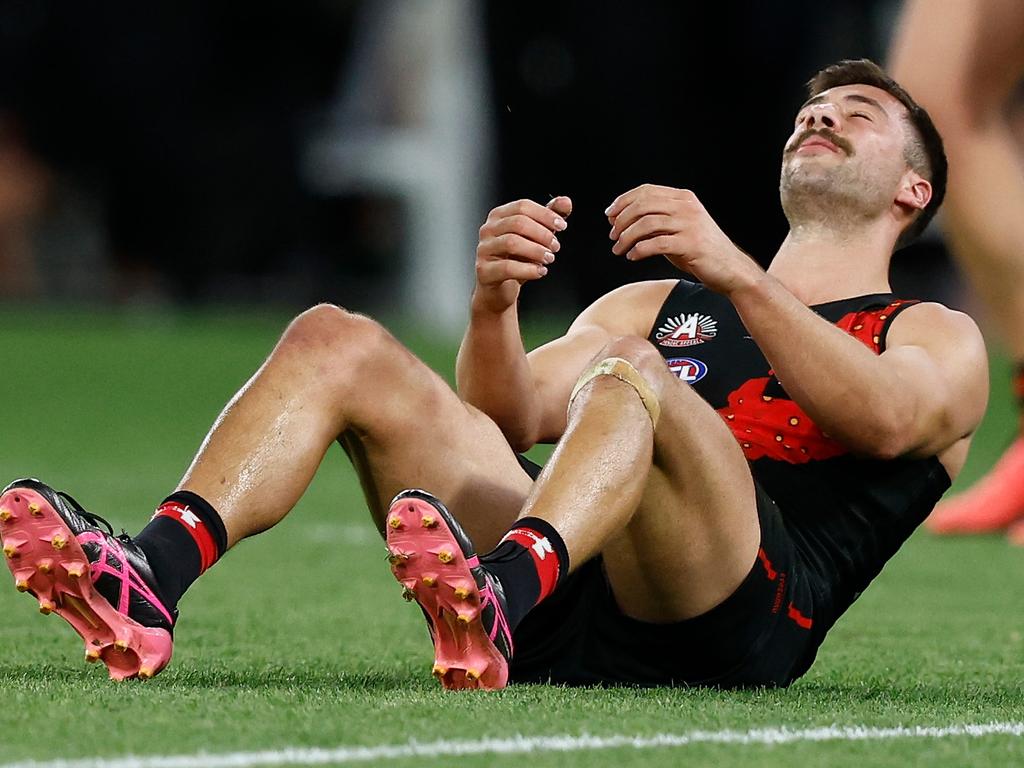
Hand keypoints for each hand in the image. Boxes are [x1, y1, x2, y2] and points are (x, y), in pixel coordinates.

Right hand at [473, 196, 571, 312]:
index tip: (562, 226)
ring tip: (549, 258)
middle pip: (518, 223)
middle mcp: (488, 230)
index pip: (522, 206)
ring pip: (512, 243)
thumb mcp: (535, 237)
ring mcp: (484, 250)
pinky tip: (540, 272)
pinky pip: (507, 267)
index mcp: (499, 216)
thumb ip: (549, 217)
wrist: (499, 290)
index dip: (545, 214)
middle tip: (555, 246)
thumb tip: (566, 202)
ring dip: (536, 251)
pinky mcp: (484, 271)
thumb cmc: (516, 259)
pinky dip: (528, 269)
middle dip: (542, 234)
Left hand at [605, 184, 760, 295]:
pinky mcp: (690, 244)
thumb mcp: (678, 229)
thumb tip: (621, 221)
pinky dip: (639, 250)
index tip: (610, 215)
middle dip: (621, 220)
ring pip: (646, 224)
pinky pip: (655, 244)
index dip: (623, 201)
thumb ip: (655, 221)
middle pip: (643, 205)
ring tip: (618, 249)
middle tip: (612, 236)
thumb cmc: (701, 251)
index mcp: (683, 198)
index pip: (646, 191)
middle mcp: (687, 207)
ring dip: (626, 237)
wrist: (730, 269)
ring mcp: (690, 225)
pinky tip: (632, 256)